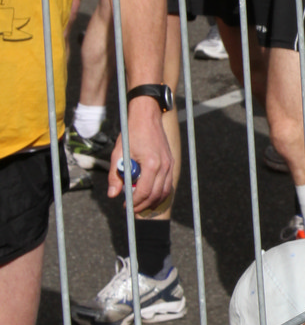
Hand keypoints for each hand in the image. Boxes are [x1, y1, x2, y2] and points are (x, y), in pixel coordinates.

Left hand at [108, 97, 173, 211]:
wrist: (147, 116)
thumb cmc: (131, 133)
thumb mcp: (118, 154)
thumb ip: (115, 175)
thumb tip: (113, 194)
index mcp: (151, 164)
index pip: (144, 191)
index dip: (134, 202)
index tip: (125, 206)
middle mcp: (164, 166)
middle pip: (156, 195)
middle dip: (142, 204)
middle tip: (131, 208)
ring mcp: (169, 164)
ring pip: (164, 192)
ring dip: (152, 201)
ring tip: (140, 204)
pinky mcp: (170, 162)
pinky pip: (167, 184)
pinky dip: (159, 193)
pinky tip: (150, 194)